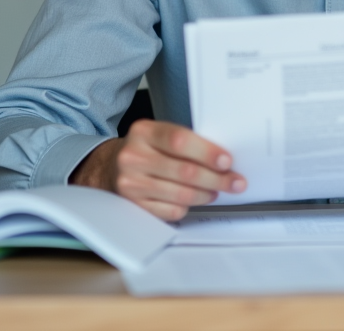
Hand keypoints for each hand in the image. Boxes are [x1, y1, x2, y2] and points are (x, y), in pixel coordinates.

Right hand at [69, 120, 245, 220]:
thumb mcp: (158, 135)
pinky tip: (196, 199)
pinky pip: (170, 211)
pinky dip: (188, 206)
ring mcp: (131, 184)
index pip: (179, 140)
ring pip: (180, 194)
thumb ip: (185, 141)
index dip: (207, 152)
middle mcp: (133, 157)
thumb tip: (224, 158)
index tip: (227, 161)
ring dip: (206, 194)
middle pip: (184, 171)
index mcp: (143, 132)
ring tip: (217, 190)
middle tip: (236, 182)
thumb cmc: (145, 150)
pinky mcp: (133, 206)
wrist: (107, 168)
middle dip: (216, 179)